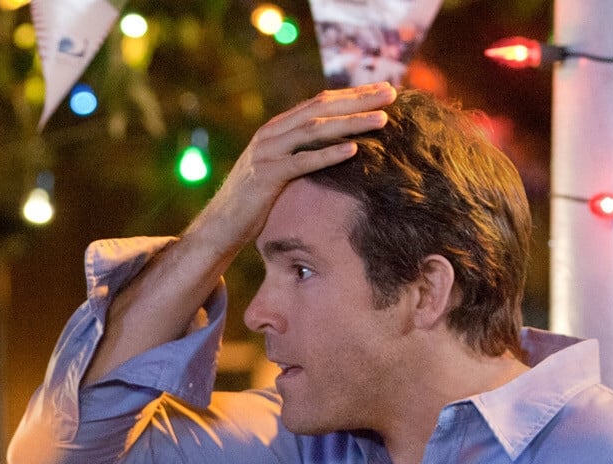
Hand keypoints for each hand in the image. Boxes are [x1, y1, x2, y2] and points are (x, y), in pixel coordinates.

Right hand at [188, 83, 395, 253]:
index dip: (353, 94)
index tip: (384, 89)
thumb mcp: (279, 169)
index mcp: (276, 128)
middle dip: (359, 100)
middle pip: (320, 108)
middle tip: (393, 93)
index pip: (319, 102)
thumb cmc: (255, 202)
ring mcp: (266, 153)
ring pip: (314, 130)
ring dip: (351, 122)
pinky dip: (328, 154)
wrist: (220, 226)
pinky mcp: (265, 176)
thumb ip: (300, 153)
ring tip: (382, 119)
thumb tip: (336, 147)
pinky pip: (301, 161)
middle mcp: (271, 134)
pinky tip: (353, 150)